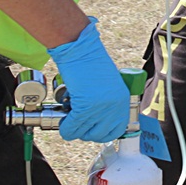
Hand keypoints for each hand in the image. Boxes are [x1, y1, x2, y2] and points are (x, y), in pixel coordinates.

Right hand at [47, 18, 128, 142]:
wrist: (80, 49)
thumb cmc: (90, 62)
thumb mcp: (107, 84)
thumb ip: (106, 101)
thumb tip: (97, 119)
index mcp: (122, 100)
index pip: (117, 130)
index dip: (102, 133)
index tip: (92, 130)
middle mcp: (114, 106)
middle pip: (100, 135)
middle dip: (86, 133)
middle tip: (78, 124)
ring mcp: (100, 108)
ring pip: (84, 133)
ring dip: (74, 130)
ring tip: (69, 120)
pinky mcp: (85, 107)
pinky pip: (72, 127)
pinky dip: (65, 128)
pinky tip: (63, 122)